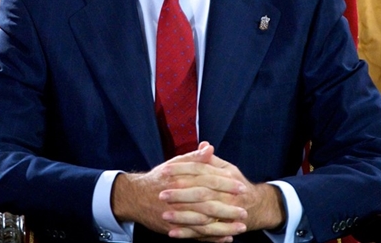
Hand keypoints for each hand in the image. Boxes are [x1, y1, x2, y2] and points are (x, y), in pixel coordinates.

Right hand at [111, 144, 247, 240]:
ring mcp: (176, 214)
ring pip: (203, 222)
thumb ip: (193, 158)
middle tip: (244, 209)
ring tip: (240, 227)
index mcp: (180, 178)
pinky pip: (195, 235)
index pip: (207, 180)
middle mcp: (178, 196)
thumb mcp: (174, 164)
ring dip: (223, 225)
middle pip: (207, 202)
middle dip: (228, 207)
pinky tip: (225, 237)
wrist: (135, 197)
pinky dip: (211, 237)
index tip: (240, 186)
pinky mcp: (174, 228)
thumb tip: (209, 147)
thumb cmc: (159, 179)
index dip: (224, 184)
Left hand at [158, 142, 285, 240]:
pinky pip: (204, 233)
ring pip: (203, 215)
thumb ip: (212, 159)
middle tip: (162, 194)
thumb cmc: (235, 184)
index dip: (183, 170)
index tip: (165, 170)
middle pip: (202, 194)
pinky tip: (172, 233)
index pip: (202, 171)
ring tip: (164, 215)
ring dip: (183, 217)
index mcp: (227, 176)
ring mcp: (226, 213)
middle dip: (181, 195)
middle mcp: (228, 195)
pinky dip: (188, 234)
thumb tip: (204, 144)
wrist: (255, 207)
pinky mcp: (222, 228)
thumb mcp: (227, 168)